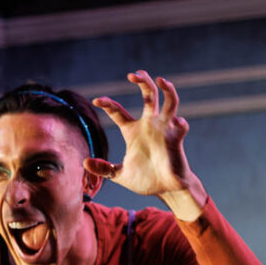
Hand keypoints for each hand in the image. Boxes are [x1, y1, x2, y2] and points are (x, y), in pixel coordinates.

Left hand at [89, 71, 206, 216]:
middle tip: (133, 74)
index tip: (97, 100)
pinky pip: (180, 127)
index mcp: (132, 131)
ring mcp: (163, 130)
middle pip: (148, 96)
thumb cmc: (145, 179)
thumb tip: (84, 163)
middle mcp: (149, 125)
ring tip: (161, 80)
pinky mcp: (175, 140)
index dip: (108, 104)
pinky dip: (180, 124)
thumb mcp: (119, 174)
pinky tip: (178, 122)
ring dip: (167, 90)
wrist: (165, 189)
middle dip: (142, 82)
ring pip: (169, 103)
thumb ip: (104, 169)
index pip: (118, 111)